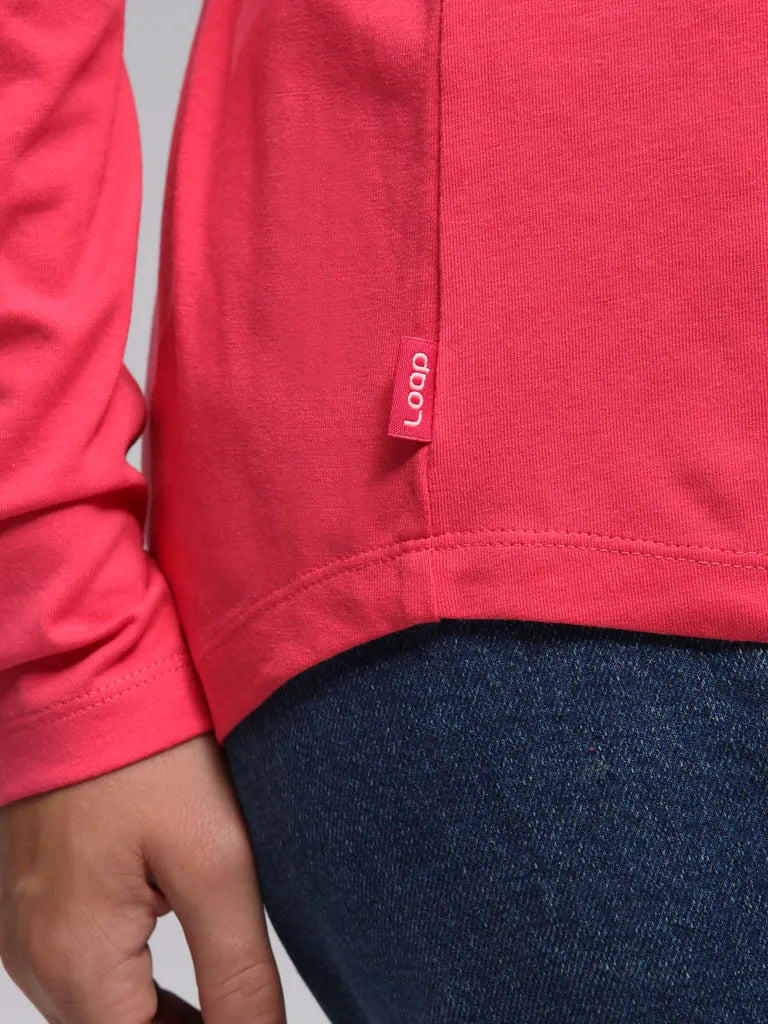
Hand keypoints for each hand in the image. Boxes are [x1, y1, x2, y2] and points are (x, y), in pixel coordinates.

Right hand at [0, 732, 285, 1022]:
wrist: (87, 665)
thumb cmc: (146, 749)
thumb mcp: (216, 862)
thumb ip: (236, 974)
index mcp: (76, 961)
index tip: (246, 1019)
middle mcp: (34, 954)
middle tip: (243, 1008)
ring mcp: (23, 923)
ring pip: (94, 1007)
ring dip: (155, 1013)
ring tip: (223, 998)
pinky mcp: (28, 892)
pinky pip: (75, 962)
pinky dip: (125, 975)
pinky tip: (173, 954)